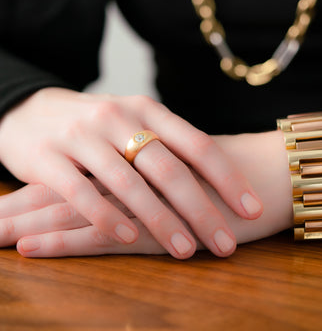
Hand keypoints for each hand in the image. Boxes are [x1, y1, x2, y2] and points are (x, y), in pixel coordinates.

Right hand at [0, 131, 292, 256]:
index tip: (251, 208)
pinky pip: (81, 191)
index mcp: (148, 109)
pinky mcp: (48, 157)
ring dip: (161, 220)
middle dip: (202, 209)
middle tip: (226, 243)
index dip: (228, 178)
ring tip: (186, 250)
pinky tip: (128, 237)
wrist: (32, 110)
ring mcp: (82, 135)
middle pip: (169, 168)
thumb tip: (217, 175)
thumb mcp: (134, 121)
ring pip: (129, 183)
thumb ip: (168, 143)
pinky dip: (106, 217)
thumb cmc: (97, 124)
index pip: (197, 144)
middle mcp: (118, 118)